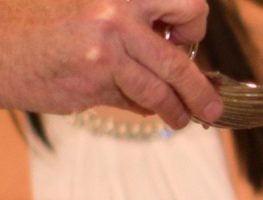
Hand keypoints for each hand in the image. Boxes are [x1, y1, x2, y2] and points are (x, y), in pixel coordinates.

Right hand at [0, 0, 221, 128]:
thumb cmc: (44, 20)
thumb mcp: (95, 3)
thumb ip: (135, 20)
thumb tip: (180, 46)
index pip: (188, 4)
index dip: (193, 27)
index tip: (185, 41)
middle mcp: (117, 14)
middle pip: (179, 59)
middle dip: (201, 90)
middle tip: (212, 106)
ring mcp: (105, 51)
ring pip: (161, 90)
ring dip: (178, 110)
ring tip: (183, 119)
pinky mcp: (92, 82)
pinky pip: (134, 101)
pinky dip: (146, 108)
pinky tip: (148, 110)